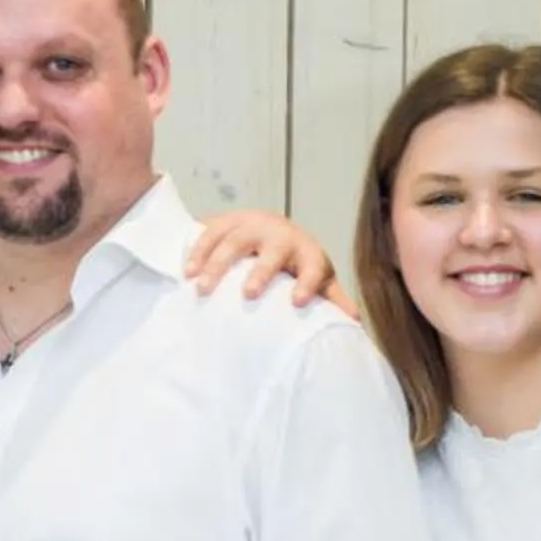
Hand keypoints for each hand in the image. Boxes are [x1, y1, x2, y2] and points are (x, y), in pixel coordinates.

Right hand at [185, 211, 356, 319]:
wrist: (267, 226)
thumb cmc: (293, 261)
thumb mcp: (314, 276)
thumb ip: (329, 297)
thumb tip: (354, 321)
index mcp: (307, 251)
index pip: (313, 265)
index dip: (308, 282)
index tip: (298, 302)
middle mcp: (281, 234)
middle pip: (272, 250)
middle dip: (260, 271)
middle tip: (247, 294)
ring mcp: (252, 223)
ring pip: (235, 239)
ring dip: (218, 263)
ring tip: (201, 287)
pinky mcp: (227, 220)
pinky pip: (210, 232)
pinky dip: (198, 251)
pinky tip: (187, 271)